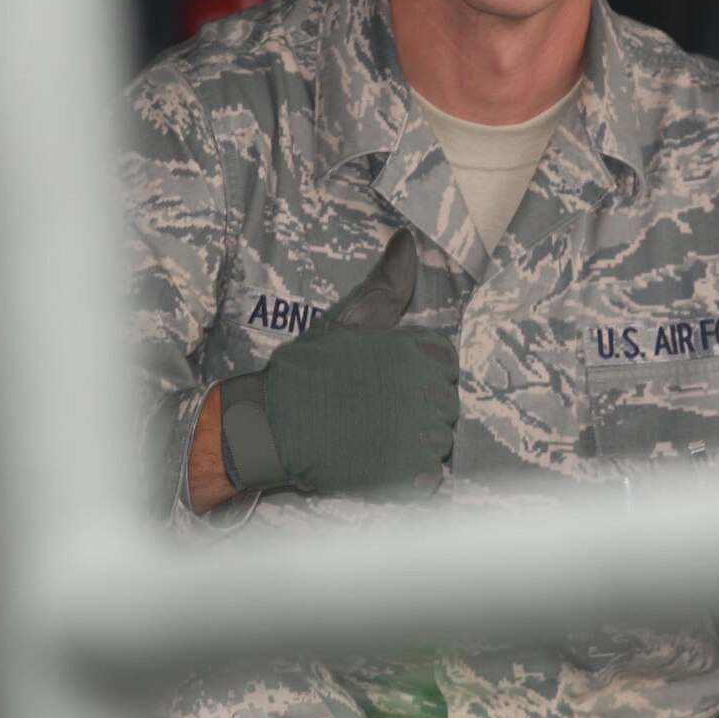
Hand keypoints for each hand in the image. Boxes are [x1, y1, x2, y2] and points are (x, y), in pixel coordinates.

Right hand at [218, 231, 459, 496]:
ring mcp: (418, 436)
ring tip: (373, 433)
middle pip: (447, 403)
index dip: (418, 372)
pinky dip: (411, 475)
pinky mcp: (406, 475)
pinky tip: (382, 461)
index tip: (385, 377)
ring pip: (440, 440)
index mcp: (419, 351)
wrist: (271, 423)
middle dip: (418, 407)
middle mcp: (426, 392)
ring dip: (414, 441)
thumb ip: (388, 283)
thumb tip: (408, 240)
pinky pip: (430, 477)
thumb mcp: (350, 319)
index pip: (447, 364)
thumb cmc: (310, 369)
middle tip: (374, 408)